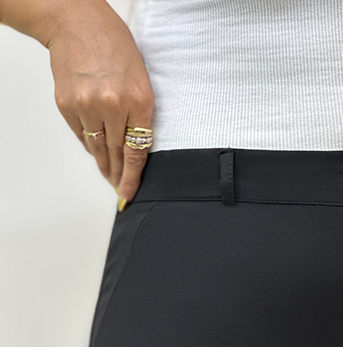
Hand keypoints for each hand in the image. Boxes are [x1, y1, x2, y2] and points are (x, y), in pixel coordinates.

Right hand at [47, 1, 154, 209]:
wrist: (75, 22)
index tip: (129, 193)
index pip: (137, 151)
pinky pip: (82, 135)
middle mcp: (113, 105)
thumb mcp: (140, 78)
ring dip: (104, 165)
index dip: (133, 177)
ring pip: (98, 148)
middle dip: (119, 175)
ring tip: (109, 175)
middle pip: (117, 154)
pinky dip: (90, 144)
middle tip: (120, 189)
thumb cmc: (112, 46)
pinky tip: (96, 150)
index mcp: (139, 99)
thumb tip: (132, 147)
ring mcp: (87, 105)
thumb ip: (139, 113)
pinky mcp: (67, 104)